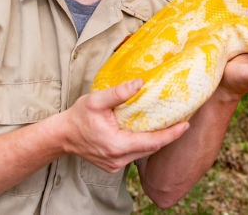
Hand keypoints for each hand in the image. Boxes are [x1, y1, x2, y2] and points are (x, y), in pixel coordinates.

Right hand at [61, 79, 188, 172]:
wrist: (62, 136)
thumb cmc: (78, 117)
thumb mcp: (96, 100)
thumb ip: (119, 92)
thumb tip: (140, 83)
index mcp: (117, 145)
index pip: (152, 142)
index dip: (171, 134)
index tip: (186, 125)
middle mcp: (118, 159)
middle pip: (151, 148)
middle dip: (169, 136)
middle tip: (183, 121)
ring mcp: (116, 165)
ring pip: (144, 153)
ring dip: (157, 140)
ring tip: (171, 125)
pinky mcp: (113, 165)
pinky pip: (135, 155)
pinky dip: (144, 144)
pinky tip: (150, 132)